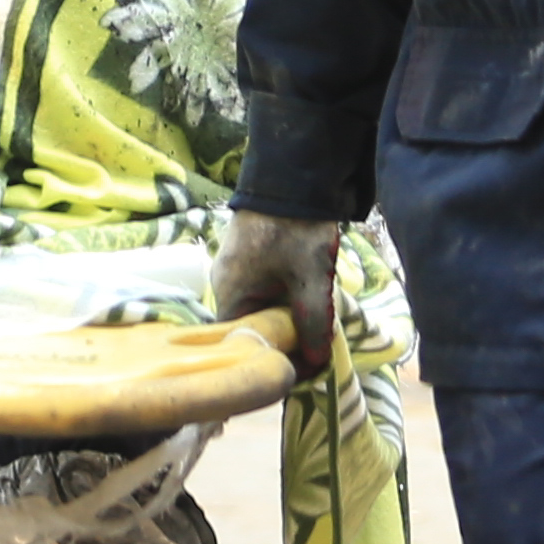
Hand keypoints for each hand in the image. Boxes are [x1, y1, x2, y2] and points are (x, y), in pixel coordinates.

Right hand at [209, 207, 342, 359]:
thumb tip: (317, 363)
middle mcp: (226, 285)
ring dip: (288, 321)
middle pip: (252, 329)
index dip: (271, 362)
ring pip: (262, 310)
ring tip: (317, 329)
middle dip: (284, 342)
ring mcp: (237, 269)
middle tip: (316, 352)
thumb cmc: (295, 230)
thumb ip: (314, 323)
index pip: (242, 346)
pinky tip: (310, 302)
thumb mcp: (311, 280)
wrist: (295, 174)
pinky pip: (266, 292)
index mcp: (229, 294)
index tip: (303, 370)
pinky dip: (287, 302)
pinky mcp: (252, 258)